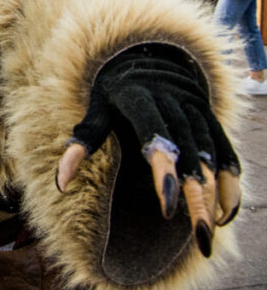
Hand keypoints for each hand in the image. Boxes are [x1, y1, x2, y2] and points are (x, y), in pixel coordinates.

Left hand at [56, 49, 240, 257]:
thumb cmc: (110, 91)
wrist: (141, 54)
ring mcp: (194, 107)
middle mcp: (171, 101)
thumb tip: (60, 185)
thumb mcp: (93, 111)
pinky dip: (228, 179)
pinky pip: (224, 148)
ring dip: (215, 194)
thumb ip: (80, 145)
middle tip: (199, 235)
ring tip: (209, 232)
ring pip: (209, 154)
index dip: (164, 173)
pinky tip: (225, 211)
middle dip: (197, 197)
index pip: (155, 138)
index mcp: (138, 98)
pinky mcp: (208, 113)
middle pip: (188, 153)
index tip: (168, 208)